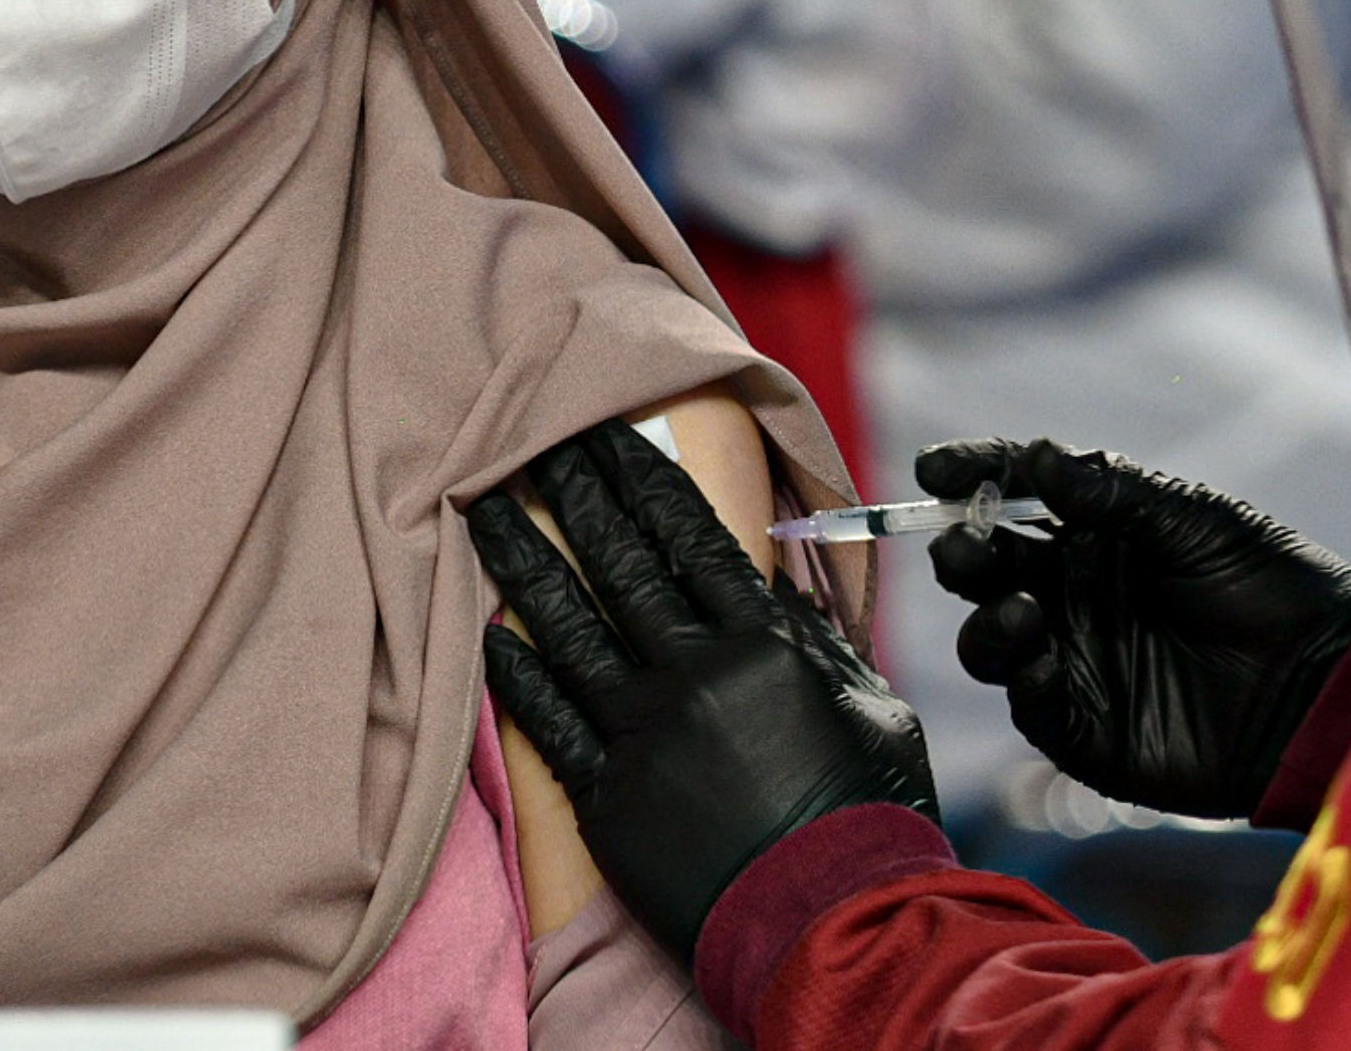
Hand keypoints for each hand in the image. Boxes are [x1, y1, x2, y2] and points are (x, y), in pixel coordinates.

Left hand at [469, 421, 937, 959]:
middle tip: (535, 443)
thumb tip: (775, 588)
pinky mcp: (610, 797)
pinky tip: (486, 637)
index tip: (605, 433)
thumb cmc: (867, 811)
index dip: (640, 478)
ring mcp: (644, 734)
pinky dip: (516, 678)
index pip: (688, 534)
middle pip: (619, 564)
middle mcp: (695, 674)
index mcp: (763, 642)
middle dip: (575, 495)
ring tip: (482, 514)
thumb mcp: (868, 704)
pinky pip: (549, 723)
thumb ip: (815, 640)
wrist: (832, 918)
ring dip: (522, 565)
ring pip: (566, 630)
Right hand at [920, 437, 1350, 820]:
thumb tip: (1032, 458)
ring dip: (987, 620)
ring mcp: (1075, 660)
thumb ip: (1111, 492)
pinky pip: (1029, 705)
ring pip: (990, 640)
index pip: (1014, 496)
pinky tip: (1043, 661)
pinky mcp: (1087, 728)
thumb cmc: (1271, 585)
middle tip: (966, 543)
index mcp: (1096, 535)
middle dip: (962, 551)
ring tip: (1020, 609)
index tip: (934, 469)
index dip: (972, 478)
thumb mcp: (1197, 520)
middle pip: (986, 569)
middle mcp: (1073, 594)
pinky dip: (1022, 681)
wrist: (1326, 683)